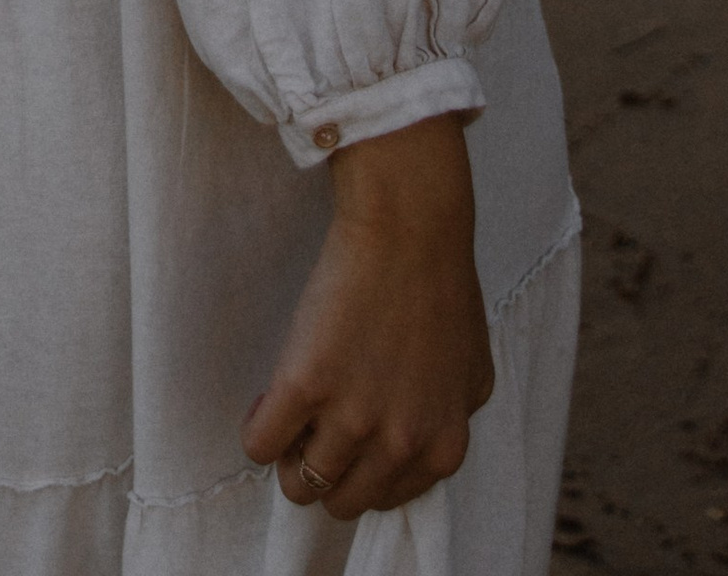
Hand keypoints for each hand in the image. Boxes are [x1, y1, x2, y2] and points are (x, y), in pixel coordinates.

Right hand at [242, 115, 495, 520]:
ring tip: (290, 412)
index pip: (384, 500)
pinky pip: (259, 443)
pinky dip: (257, 431)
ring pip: (298, 483)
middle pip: (339, 500)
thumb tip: (416, 446)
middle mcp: (397, 444)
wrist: (409, 227)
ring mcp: (350, 418)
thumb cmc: (442, 285)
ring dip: (287, 454)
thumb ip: (447, 422)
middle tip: (314, 427)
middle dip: (322, 469)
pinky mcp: (304, 385)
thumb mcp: (471, 374)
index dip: (358, 469)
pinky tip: (266, 400)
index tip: (345, 439)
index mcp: (440, 448)